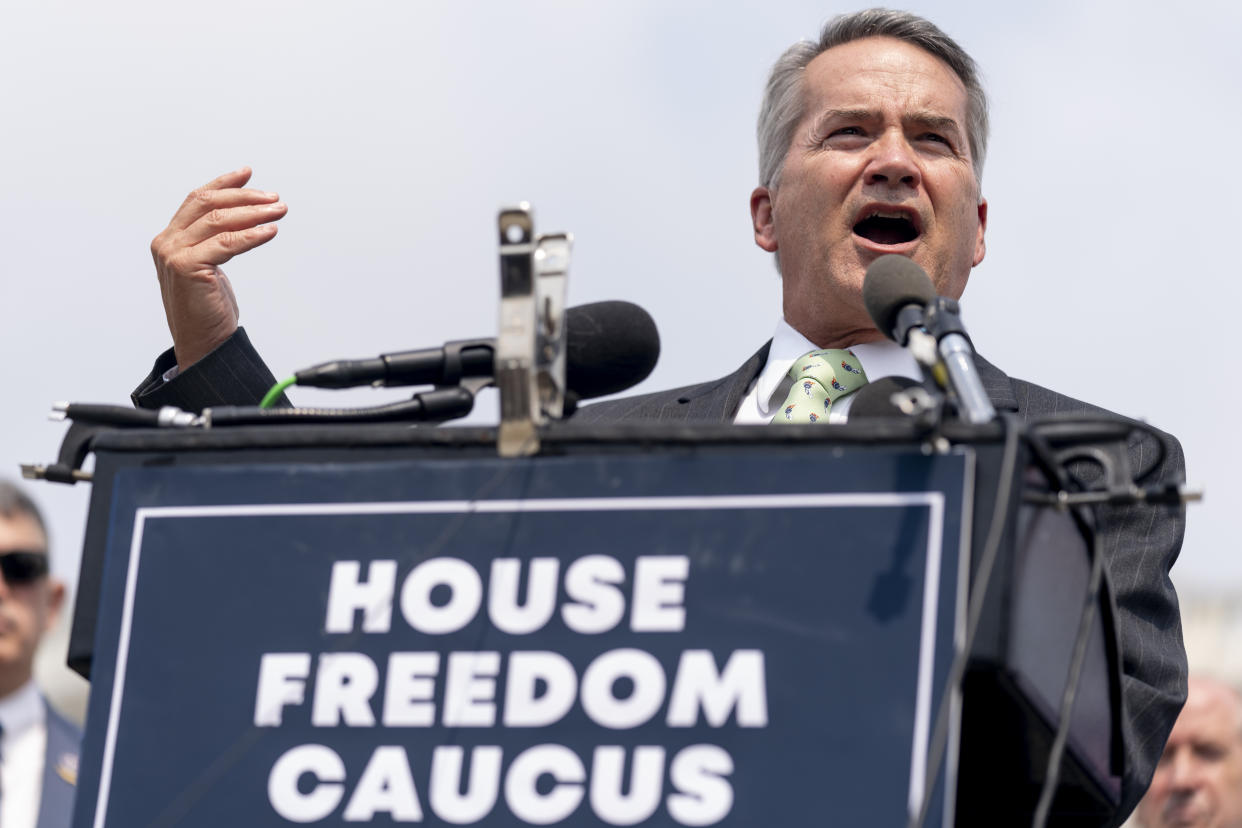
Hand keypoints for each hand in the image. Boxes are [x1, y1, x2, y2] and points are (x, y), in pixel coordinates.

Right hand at [150, 167, 287, 369]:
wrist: (203, 344)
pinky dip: (252, 235)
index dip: (223, 185)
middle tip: (274, 198)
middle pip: (207, 205)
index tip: (248, 173)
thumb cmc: (208, 309)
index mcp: (170, 239)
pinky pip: (226, 244)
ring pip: (218, 221)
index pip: (197, 200)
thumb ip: (214, 241)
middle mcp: (166, 242)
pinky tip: (270, 232)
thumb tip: (242, 217)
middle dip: (244, 197)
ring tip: (279, 210)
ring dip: (253, 213)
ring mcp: (173, 254)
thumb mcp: (210, 267)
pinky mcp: (186, 268)